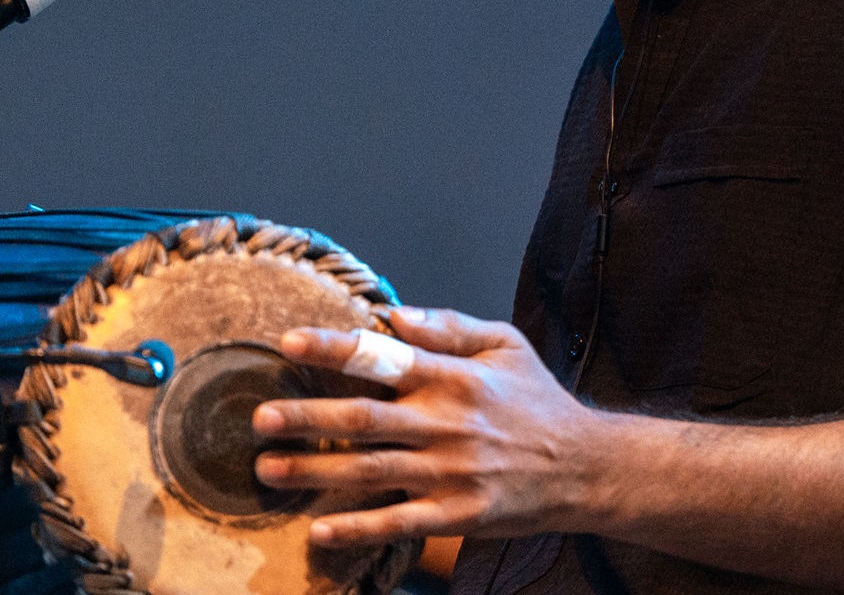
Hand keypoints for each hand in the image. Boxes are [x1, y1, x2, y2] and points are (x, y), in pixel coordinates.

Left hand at [253, 306, 609, 547]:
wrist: (584, 466)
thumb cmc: (536, 402)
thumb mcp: (505, 345)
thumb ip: (450, 327)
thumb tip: (395, 313)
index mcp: (454, 377)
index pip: (384, 357)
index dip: (335, 348)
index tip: (289, 343)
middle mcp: (446, 422)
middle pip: (363, 418)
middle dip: (306, 417)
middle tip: (260, 418)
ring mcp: (449, 472)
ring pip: (369, 471)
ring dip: (315, 471)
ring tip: (268, 468)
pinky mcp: (455, 514)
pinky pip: (396, 522)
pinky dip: (356, 527)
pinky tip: (318, 529)